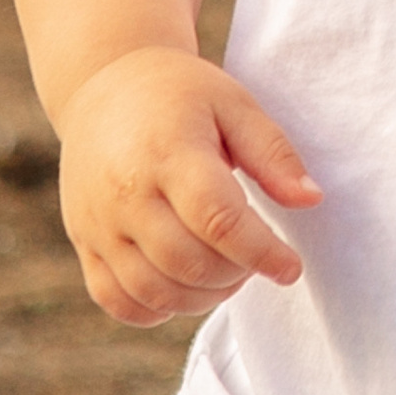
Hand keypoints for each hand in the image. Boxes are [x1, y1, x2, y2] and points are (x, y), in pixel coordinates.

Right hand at [55, 48, 320, 326]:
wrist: (105, 85)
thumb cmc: (181, 95)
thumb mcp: (234, 104)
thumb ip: (273, 153)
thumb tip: (311, 199)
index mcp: (168, 153)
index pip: (217, 220)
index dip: (261, 252)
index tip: (291, 267)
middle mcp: (125, 193)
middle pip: (187, 263)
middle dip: (236, 274)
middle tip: (256, 257)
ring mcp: (98, 223)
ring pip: (153, 291)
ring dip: (202, 298)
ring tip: (228, 273)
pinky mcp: (83, 242)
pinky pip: (117, 301)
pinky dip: (157, 310)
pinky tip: (185, 286)